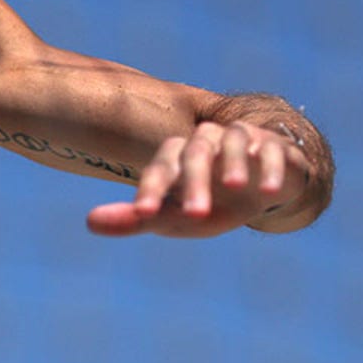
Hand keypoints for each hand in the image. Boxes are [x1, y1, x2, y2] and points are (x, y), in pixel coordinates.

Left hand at [86, 120, 303, 237]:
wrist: (263, 191)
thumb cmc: (210, 203)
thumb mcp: (176, 217)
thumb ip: (136, 219)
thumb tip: (89, 223)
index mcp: (175, 158)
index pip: (158, 169)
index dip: (150, 190)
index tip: (143, 214)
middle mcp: (204, 142)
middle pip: (194, 154)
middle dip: (194, 184)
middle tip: (195, 215)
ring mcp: (240, 139)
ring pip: (232, 141)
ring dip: (232, 163)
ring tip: (234, 186)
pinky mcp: (273, 145)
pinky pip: (272, 150)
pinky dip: (270, 167)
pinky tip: (266, 190)